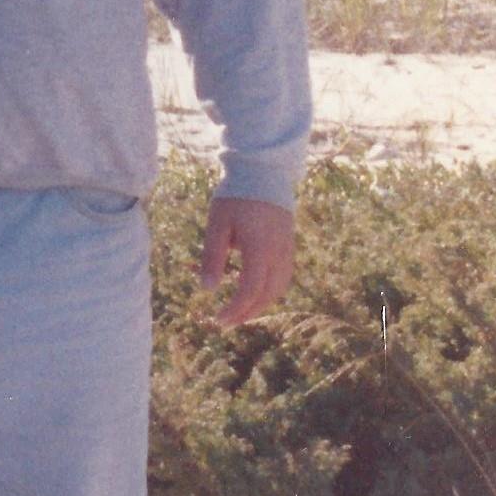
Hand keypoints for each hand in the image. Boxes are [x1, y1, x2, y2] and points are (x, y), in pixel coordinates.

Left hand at [197, 197, 295, 327]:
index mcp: (259, 249)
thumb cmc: (236, 196)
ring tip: (239, 312)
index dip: (235, 309)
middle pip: (267, 295)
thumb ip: (213, 256)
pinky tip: (253, 293)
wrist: (264, 173)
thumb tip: (207, 289)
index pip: (250, 290)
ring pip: (278, 288)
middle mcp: (278, 254)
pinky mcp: (289, 245)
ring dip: (260, 304)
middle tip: (226, 322)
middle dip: (247, 312)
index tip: (218, 319)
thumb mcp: (218, 223)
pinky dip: (269, 291)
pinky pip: (283, 277)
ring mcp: (287, 250)